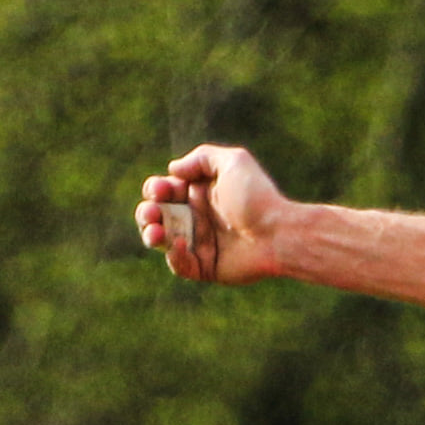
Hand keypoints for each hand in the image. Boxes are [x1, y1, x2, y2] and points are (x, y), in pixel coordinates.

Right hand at [135, 144, 285, 283]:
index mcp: (201, 193)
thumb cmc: (257, 196)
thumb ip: (201, 158)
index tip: (161, 189)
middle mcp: (198, 217)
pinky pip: (180, 264)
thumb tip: (173, 169)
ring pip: (162, 241)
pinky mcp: (206, 266)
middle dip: (147, 212)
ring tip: (155, 232)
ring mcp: (200, 242)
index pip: (165, 190)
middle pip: (157, 215)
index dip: (155, 189)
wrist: (278, 232)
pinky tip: (181, 243)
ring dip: (151, 234)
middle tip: (153, 213)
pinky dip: (175, 255)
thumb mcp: (233, 162)